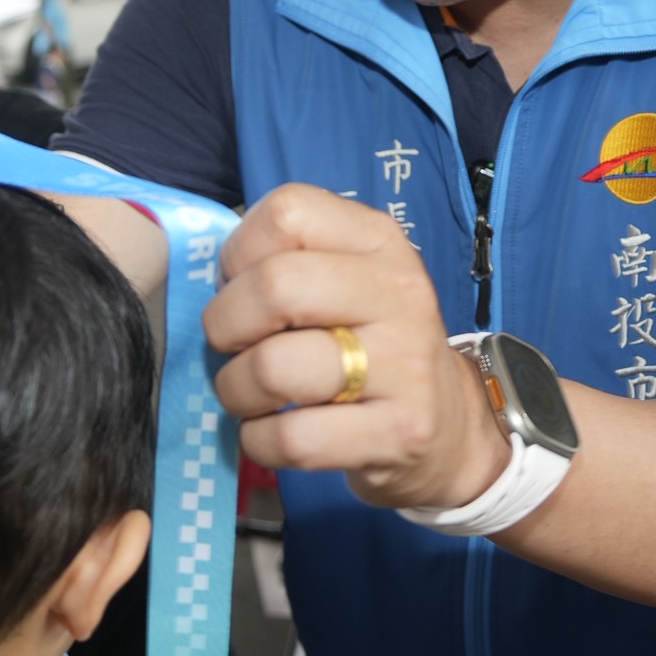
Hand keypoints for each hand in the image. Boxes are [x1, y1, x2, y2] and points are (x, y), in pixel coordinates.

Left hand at [205, 184, 504, 510]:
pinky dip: (259, 441)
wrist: (448, 428)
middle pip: (275, 286)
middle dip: (225, 325)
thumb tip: (207, 279)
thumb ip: (284, 261)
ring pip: (274, 368)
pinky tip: (272, 434)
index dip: (238, 254)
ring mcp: (407, 365)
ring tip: (250, 396)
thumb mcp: (345, 282)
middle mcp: (400, 293)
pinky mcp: (401, 432)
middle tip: (233, 348)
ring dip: (236, 390)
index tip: (242, 289)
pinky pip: (292, 437)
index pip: (286, 213)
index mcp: (379, 241)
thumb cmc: (370, 346)